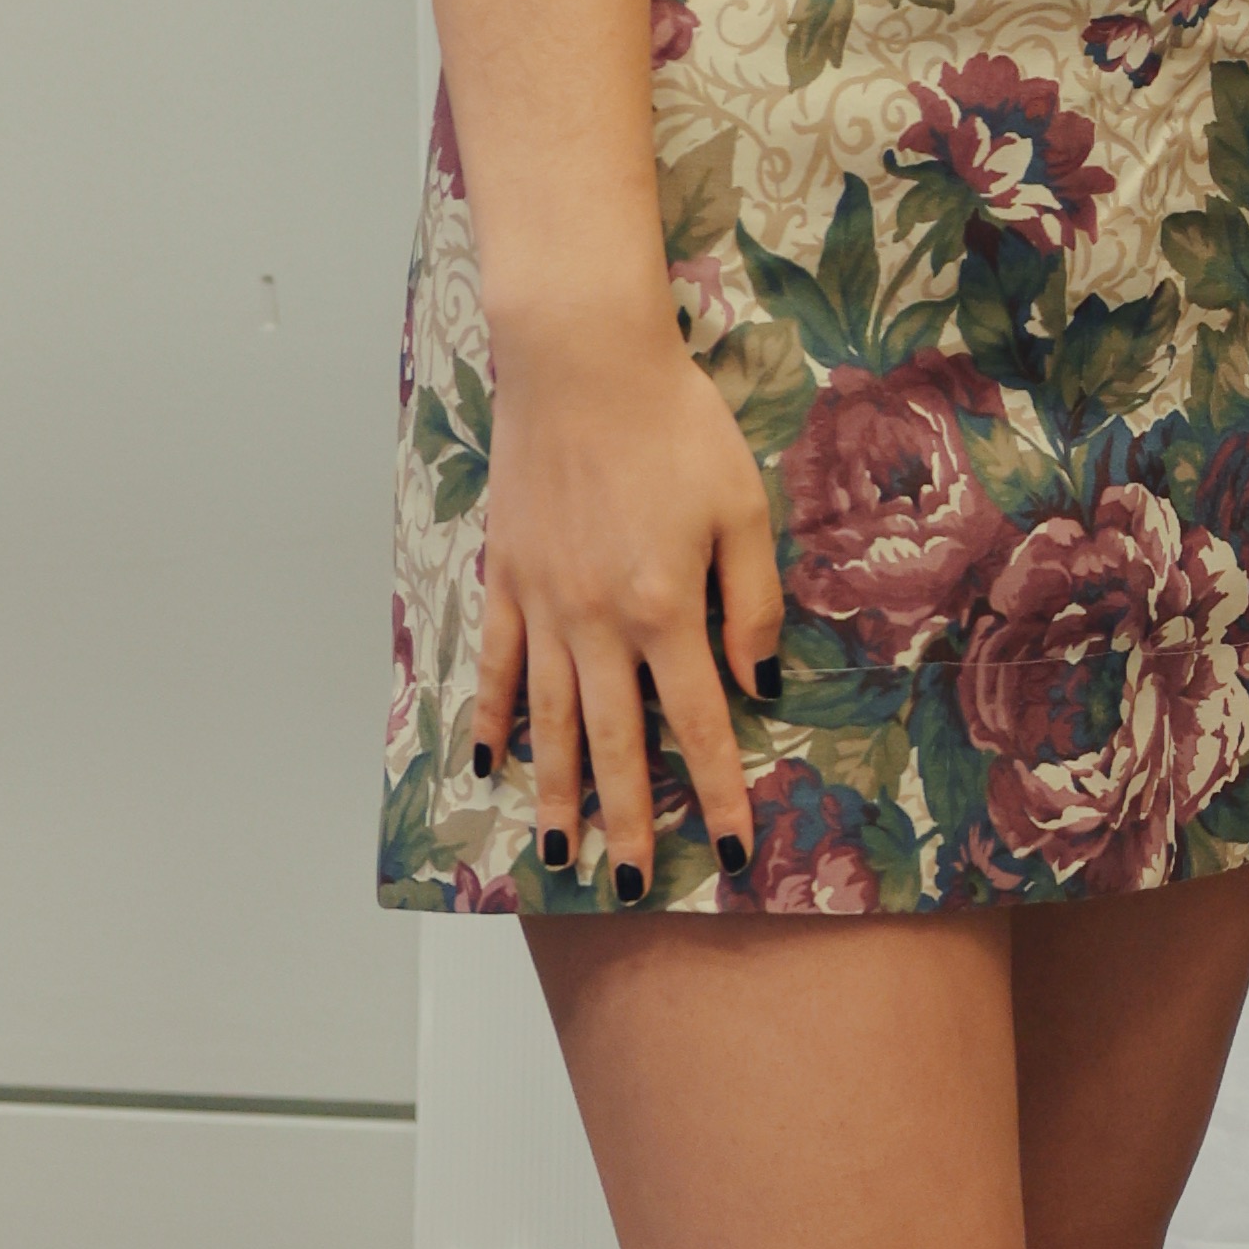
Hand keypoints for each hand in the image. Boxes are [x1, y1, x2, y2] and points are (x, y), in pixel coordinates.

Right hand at [475, 302, 781, 895]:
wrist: (582, 362)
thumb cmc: (676, 426)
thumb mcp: (743, 507)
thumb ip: (752, 603)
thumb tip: (758, 685)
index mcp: (666, 609)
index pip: (699, 725)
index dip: (716, 791)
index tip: (732, 847)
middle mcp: (597, 622)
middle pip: (614, 743)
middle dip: (627, 821)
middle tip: (634, 885)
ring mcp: (542, 604)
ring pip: (549, 720)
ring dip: (554, 791)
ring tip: (558, 850)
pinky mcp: (505, 577)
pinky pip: (497, 665)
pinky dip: (494, 717)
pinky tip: (491, 762)